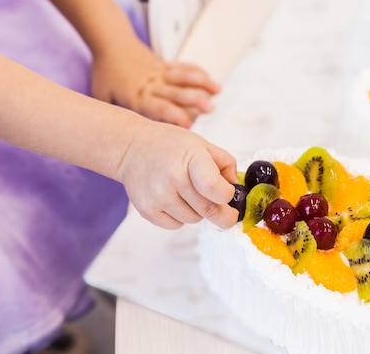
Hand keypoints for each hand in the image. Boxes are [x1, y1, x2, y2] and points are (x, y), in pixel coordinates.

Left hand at [90, 37, 220, 127]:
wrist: (110, 43)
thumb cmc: (106, 73)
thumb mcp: (103, 97)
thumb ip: (115, 117)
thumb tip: (122, 139)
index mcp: (138, 96)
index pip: (159, 107)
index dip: (174, 116)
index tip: (188, 125)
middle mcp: (152, 84)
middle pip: (177, 92)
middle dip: (195, 99)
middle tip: (210, 108)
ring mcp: (160, 73)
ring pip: (184, 77)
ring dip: (202, 83)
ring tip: (217, 91)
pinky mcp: (165, 65)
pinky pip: (184, 67)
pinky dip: (198, 73)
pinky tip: (211, 81)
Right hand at [117, 120, 238, 228]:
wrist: (132, 148)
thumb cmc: (170, 146)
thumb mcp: (202, 145)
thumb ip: (225, 165)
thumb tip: (237, 191)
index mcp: (191, 158)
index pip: (216, 190)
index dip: (228, 196)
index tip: (230, 195)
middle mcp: (173, 178)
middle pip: (209, 210)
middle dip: (223, 214)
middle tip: (227, 214)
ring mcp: (158, 196)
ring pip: (194, 220)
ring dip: (198, 212)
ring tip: (188, 194)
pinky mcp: (147, 210)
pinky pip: (176, 225)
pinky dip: (180, 217)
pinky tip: (174, 199)